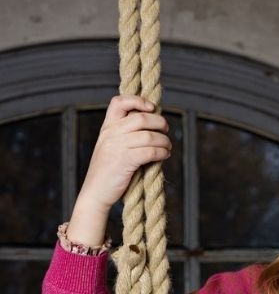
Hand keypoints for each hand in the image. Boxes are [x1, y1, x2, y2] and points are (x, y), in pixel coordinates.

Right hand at [78, 94, 171, 212]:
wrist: (95, 193)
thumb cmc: (107, 172)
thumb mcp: (110, 148)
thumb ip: (124, 136)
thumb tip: (150, 127)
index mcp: (106, 128)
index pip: (119, 102)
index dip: (137, 100)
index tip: (151, 107)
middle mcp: (111, 134)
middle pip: (141, 118)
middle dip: (159, 122)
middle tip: (166, 130)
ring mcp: (117, 147)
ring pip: (148, 135)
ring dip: (164, 140)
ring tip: (168, 147)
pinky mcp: (124, 161)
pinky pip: (150, 152)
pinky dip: (162, 152)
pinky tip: (165, 155)